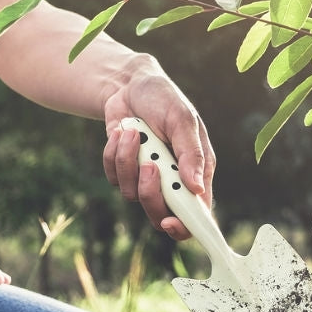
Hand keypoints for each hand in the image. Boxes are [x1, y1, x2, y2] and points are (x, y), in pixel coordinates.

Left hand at [99, 54, 215, 240]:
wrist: (130, 85)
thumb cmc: (165, 99)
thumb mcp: (182, 120)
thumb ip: (190, 154)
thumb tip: (197, 189)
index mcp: (197, 173)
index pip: (196, 214)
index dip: (185, 227)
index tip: (169, 222)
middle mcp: (173, 181)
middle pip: (160, 213)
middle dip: (150, 192)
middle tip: (149, 165)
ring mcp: (147, 178)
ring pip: (132, 195)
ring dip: (129, 161)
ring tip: (133, 133)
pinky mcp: (124, 171)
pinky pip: (114, 178)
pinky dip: (114, 154)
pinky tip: (122, 132)